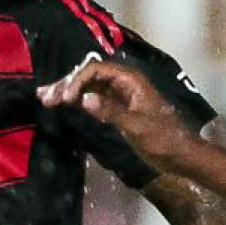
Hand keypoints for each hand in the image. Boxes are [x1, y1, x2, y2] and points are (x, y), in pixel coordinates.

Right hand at [38, 58, 196, 175]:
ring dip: (68, 91)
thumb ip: (111, 111)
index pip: (96, 70)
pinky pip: (93, 99)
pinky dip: (77, 101)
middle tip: (45, 96)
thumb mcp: (137, 126)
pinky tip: (62, 104)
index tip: (65, 99)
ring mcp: (120, 95)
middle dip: (67, 84)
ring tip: (45, 98)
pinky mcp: (117, 108)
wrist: (180, 154)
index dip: (77, 81)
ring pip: (89, 86)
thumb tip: (84, 100)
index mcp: (131, 80)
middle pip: (89, 75)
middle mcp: (123, 83)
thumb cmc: (164, 138)